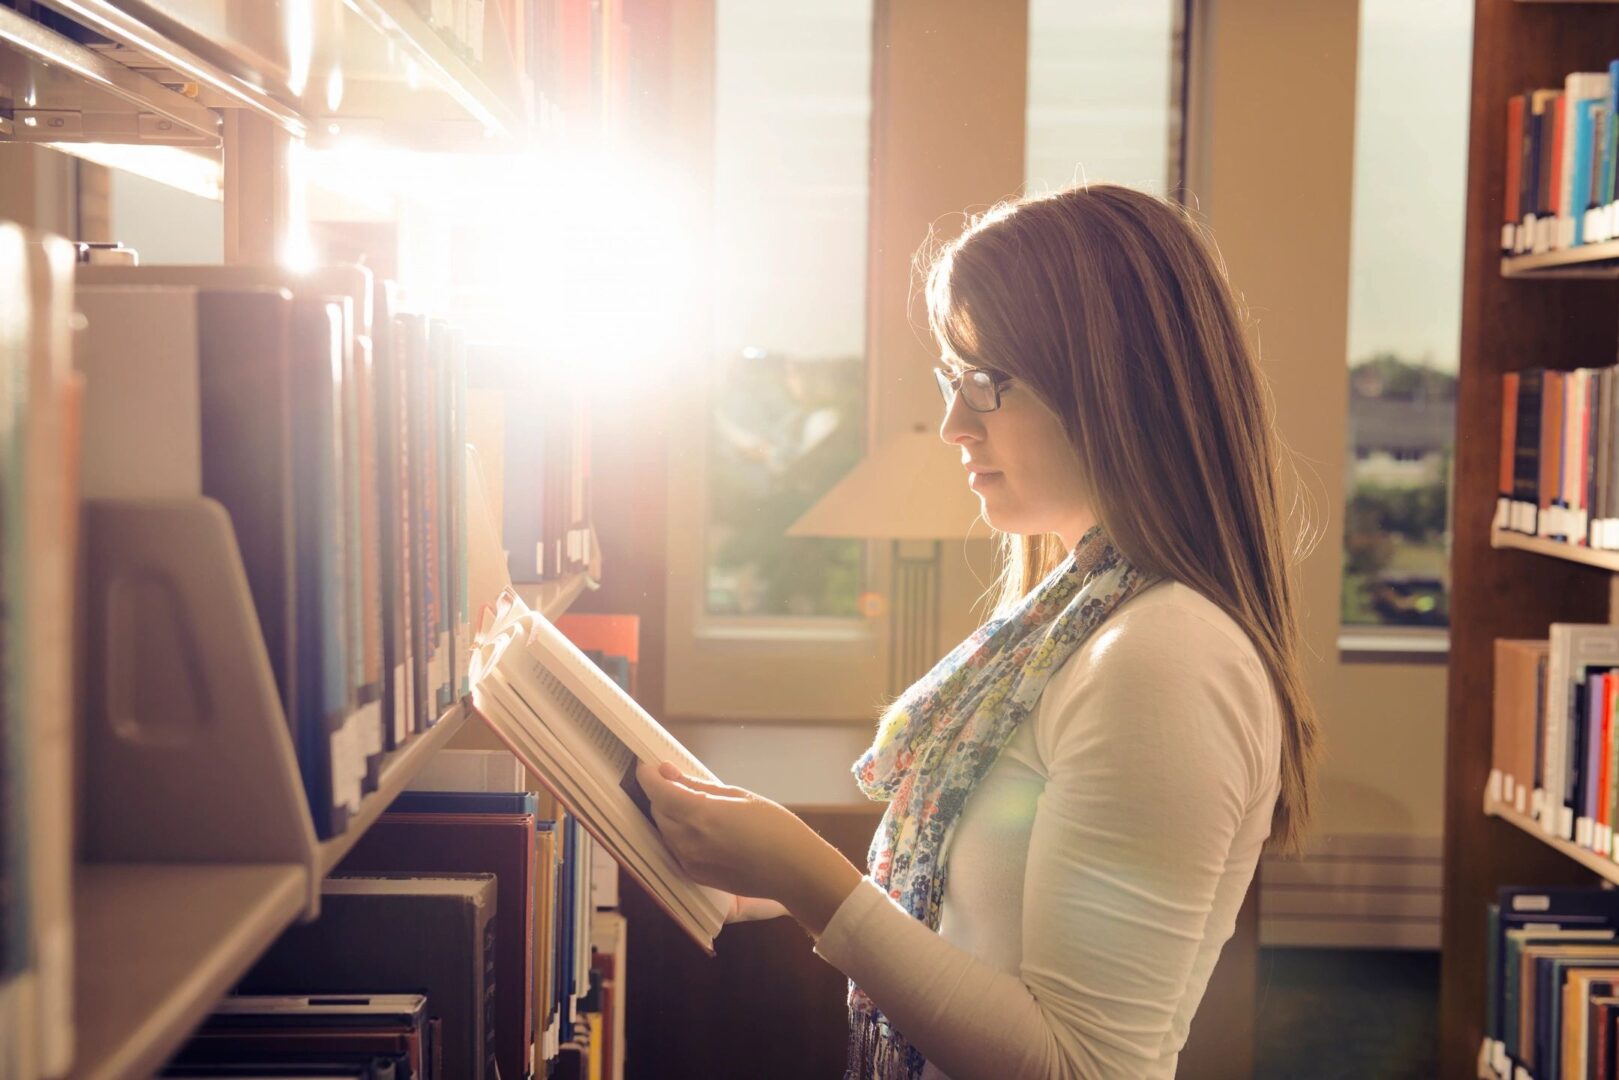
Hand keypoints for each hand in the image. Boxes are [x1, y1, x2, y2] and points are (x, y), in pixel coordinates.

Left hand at [635, 760, 863, 936]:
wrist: (794, 872)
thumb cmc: (775, 827)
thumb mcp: (738, 796)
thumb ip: (698, 786)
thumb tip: (669, 772)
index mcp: (701, 815)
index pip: (659, 792)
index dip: (648, 777)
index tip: (645, 765)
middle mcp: (689, 841)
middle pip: (658, 812)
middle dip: (660, 794)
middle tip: (672, 780)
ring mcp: (690, 862)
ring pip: (664, 831)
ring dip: (668, 815)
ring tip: (688, 803)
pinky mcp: (695, 876)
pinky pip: (675, 849)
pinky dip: (677, 834)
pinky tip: (697, 827)